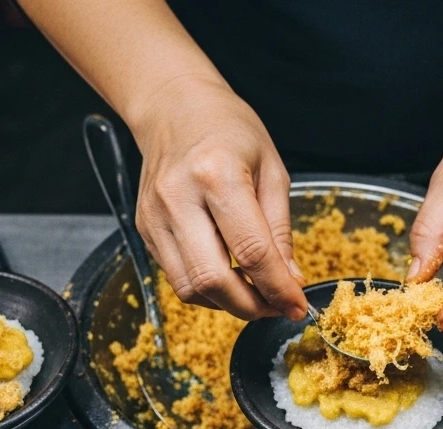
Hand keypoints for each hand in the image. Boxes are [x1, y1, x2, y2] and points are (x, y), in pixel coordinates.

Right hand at [128, 75, 305, 319]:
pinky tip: (229, 276)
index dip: (278, 287)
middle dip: (251, 306)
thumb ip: (280, 229)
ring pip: (190, 288)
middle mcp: (178, 198)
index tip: (298, 306)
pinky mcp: (144, 228)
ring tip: (255, 294)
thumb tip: (291, 281)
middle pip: (213, 279)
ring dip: (228, 303)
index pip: (251, 250)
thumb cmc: (229, 130)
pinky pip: (176, 277)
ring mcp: (154, 216)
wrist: (173, 108)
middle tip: (276, 307)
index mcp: (217, 175)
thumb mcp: (271, 170)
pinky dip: (207, 289)